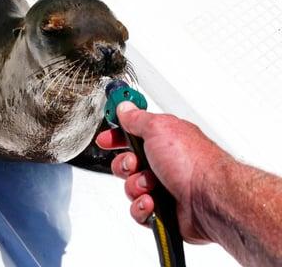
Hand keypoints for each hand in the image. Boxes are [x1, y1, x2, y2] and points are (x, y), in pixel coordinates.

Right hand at [96, 101, 229, 243]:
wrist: (211, 200)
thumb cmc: (193, 162)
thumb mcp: (159, 128)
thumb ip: (137, 118)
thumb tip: (124, 107)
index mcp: (162, 139)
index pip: (132, 134)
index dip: (116, 135)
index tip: (106, 138)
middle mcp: (163, 162)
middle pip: (126, 162)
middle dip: (125, 165)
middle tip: (135, 164)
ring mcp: (163, 186)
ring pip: (130, 187)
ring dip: (136, 186)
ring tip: (151, 186)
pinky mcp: (163, 210)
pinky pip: (138, 210)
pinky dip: (143, 207)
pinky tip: (154, 203)